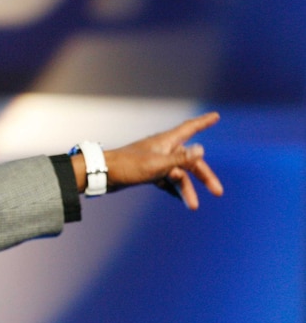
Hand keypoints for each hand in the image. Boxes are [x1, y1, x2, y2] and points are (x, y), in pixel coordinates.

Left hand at [75, 112, 223, 209]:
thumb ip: (181, 159)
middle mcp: (164, 149)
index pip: (190, 128)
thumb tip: (202, 149)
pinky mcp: (148, 172)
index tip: (216, 116)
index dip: (203, 122)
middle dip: (204, 176)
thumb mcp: (158, 164)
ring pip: (179, 174)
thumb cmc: (129, 166)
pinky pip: (166, 180)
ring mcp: (156, 161)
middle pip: (190, 161)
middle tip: (218, 191)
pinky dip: (174, 189)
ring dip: (187, 189)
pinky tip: (181, 200)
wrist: (103, 174)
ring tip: (193, 206)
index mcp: (167, 141)